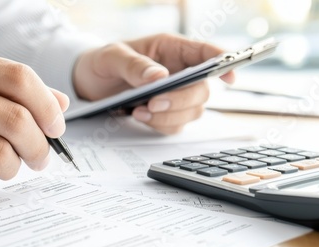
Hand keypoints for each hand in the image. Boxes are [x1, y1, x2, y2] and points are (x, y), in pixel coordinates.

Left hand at [73, 33, 234, 133]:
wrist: (89, 84)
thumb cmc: (103, 63)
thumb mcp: (111, 57)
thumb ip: (134, 65)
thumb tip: (159, 77)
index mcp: (170, 49)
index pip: (205, 53)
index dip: (223, 63)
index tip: (230, 76)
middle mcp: (179, 71)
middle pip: (202, 89)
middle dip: (182, 99)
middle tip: (154, 103)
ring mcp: (175, 95)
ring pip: (192, 111)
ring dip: (169, 115)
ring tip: (139, 111)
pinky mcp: (166, 113)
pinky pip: (176, 125)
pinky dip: (161, 125)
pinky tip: (140, 116)